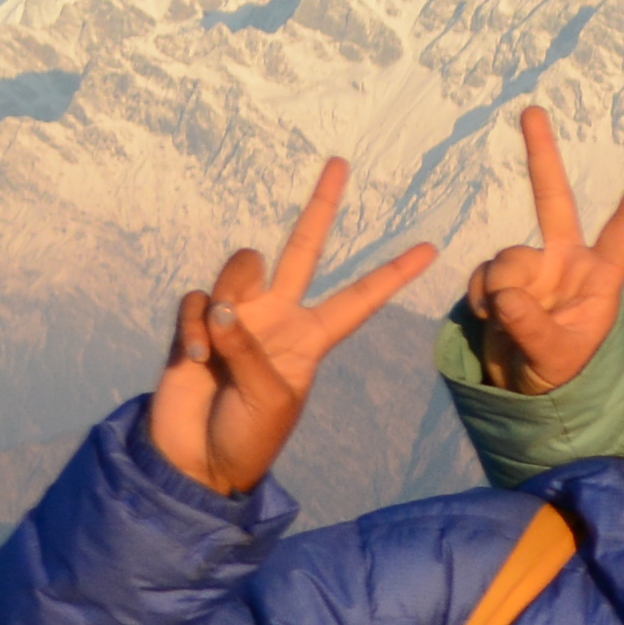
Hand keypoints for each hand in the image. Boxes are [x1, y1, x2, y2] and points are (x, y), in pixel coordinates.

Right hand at [149, 166, 440, 499]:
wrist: (195, 461)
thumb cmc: (247, 437)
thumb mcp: (269, 397)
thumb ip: (249, 347)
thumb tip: (221, 306)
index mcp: (312, 338)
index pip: (360, 298)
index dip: (393, 274)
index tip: (431, 248)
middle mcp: (279, 316)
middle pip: (303, 247)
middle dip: (321, 205)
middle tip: (341, 163)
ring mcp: (237, 316)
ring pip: (242, 265)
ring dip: (227, 297)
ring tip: (216, 349)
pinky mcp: (195, 322)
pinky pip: (195, 299)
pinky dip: (192, 327)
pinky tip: (194, 360)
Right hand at [461, 107, 623, 397]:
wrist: (528, 392)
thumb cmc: (561, 375)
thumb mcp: (553, 358)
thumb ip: (531, 327)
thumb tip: (504, 294)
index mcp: (600, 277)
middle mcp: (567, 262)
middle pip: (553, 199)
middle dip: (541, 155)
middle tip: (532, 110)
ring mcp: (533, 268)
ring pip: (507, 256)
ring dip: (499, 287)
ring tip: (505, 322)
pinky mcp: (502, 280)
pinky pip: (483, 275)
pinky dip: (480, 296)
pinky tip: (488, 318)